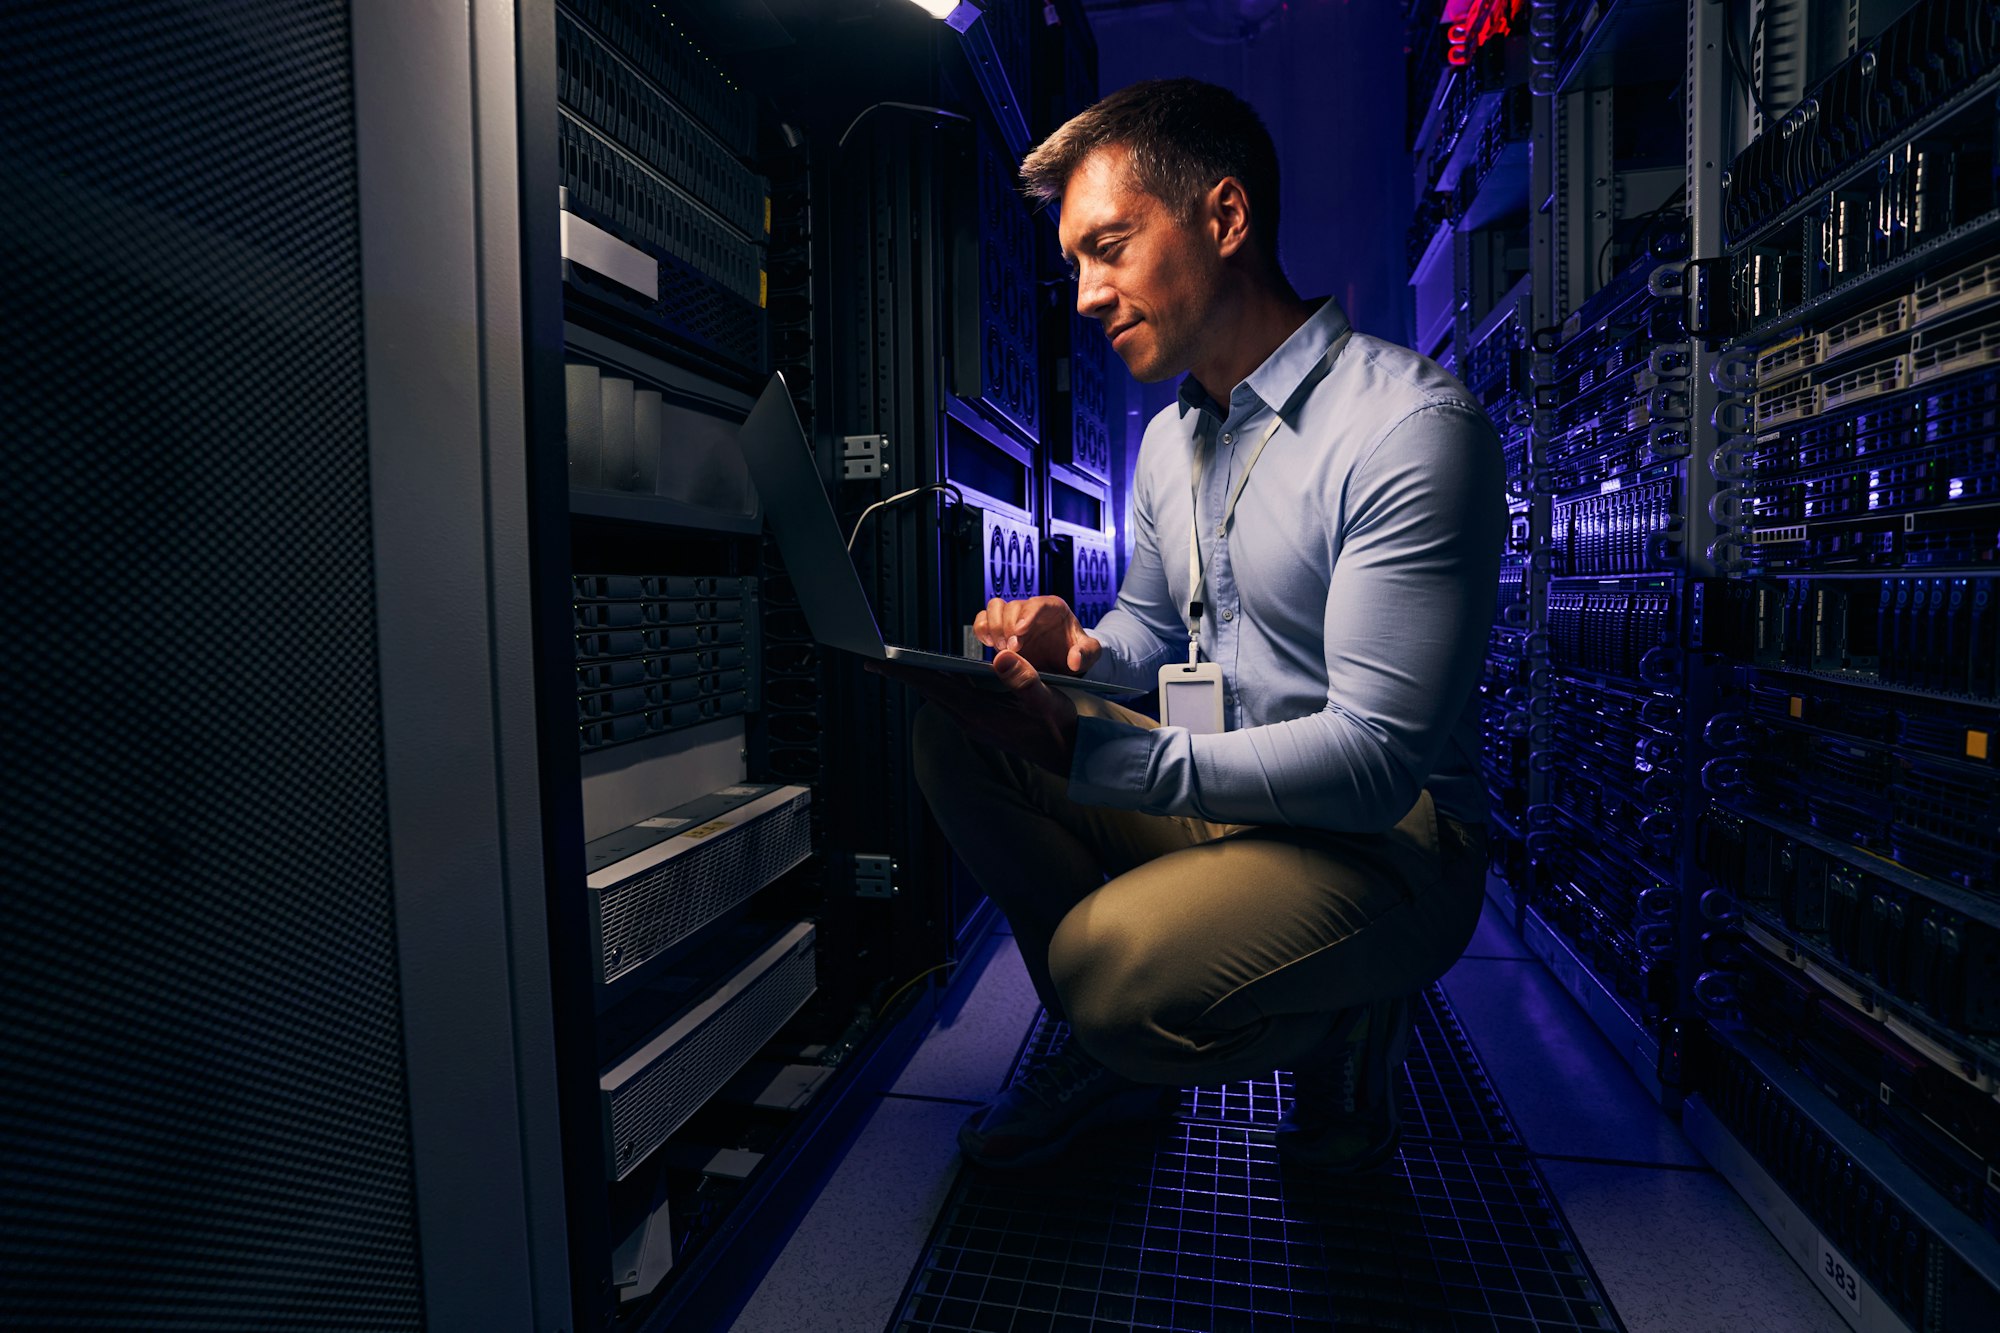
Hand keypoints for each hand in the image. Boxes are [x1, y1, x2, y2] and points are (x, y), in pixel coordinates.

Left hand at [866, 650, 1078, 774]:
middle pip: (929, 691)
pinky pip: (954, 698)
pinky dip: (942, 683)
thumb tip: (1000, 657)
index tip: (879, 662)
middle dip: (904, 674)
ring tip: (900, 663)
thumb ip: (1025, 680)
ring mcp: (975, 722)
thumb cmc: (1059, 728)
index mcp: (979, 714)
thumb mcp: (1047, 702)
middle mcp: (970, 720)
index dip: (906, 673)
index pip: (934, 687)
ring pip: (940, 695)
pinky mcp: (982, 721)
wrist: (1068, 754)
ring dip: (921, 679)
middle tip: (877, 659)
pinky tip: (941, 672)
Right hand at [973, 595, 1101, 675]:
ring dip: (994, 626)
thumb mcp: (1089, 653)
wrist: (1064, 658)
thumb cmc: (1077, 651)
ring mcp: (1015, 618)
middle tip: (1012, 649)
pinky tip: (990, 644)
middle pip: (1013, 606)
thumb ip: (1086, 654)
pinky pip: (984, 619)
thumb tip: (1074, 660)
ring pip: (995, 607)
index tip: (1019, 633)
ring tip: (1001, 647)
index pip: (1038, 604)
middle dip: (1009, 626)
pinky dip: (982, 628)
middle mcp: (1032, 610)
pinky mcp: (1001, 628)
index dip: (1027, 615)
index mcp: (1054, 608)